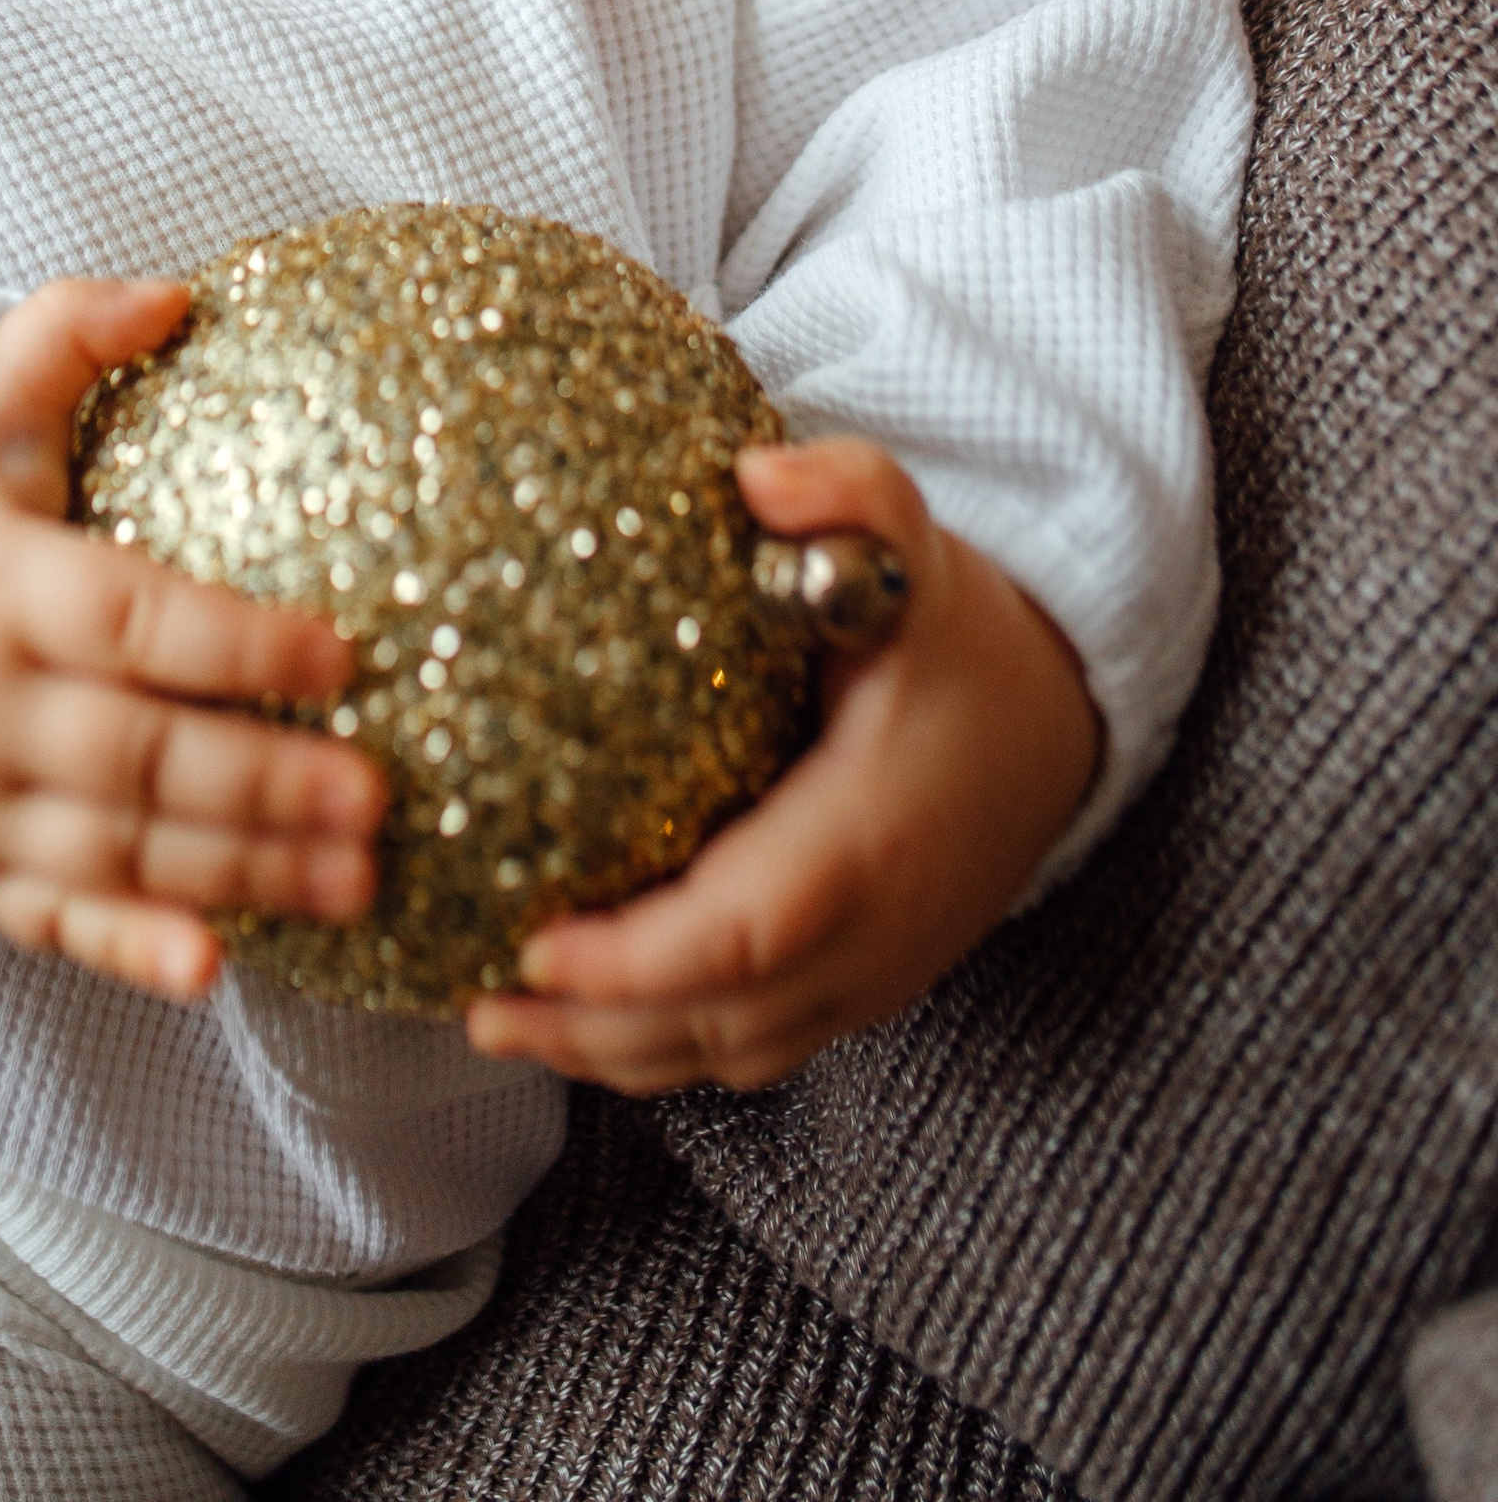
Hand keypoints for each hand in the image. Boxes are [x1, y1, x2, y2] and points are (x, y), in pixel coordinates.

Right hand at [0, 277, 384, 995]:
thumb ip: (62, 333)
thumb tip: (178, 294)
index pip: (128, 621)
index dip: (233, 645)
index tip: (339, 655)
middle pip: (139, 757)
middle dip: (263, 786)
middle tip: (377, 799)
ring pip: (120, 853)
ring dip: (243, 875)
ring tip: (358, 880)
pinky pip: (54, 926)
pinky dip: (130, 954)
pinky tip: (212, 973)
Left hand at [462, 439, 1102, 1094]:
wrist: (1055, 724)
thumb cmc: (962, 639)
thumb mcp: (915, 548)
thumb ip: (850, 495)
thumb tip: (755, 473)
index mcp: (872, 834)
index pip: (744, 931)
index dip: (637, 961)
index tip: (533, 944)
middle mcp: (876, 931)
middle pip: (720, 1018)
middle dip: (593, 1029)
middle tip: (474, 1003)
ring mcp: (873, 973)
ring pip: (732, 1048)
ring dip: (613, 1054)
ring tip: (496, 1021)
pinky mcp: (863, 986)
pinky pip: (758, 1043)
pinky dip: (666, 1048)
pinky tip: (584, 1022)